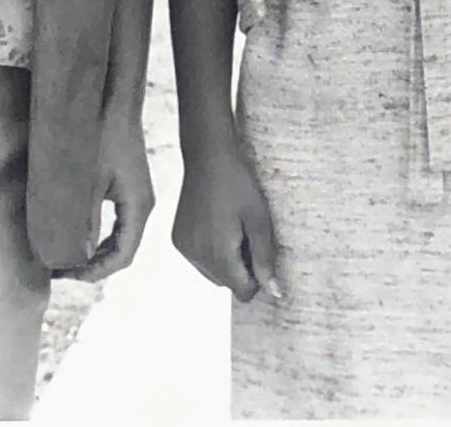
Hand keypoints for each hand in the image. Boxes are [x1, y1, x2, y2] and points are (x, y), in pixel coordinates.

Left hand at [69, 116, 154, 282]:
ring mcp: (136, 195)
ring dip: (95, 252)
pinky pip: (116, 223)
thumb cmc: (100, 135)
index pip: (122, 257)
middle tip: (59, 269)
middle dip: (93, 266)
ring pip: (119, 238)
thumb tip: (75, 256)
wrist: (113, 100)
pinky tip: (76, 234)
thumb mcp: (87, 182)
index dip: (95, 273)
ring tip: (65, 256)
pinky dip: (98, 235)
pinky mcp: (127, 186)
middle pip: (122, 251)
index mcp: (138, 207)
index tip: (66, 275)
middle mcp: (142, 205)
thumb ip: (83, 220)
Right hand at [171, 131, 282, 304]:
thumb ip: (265, 260)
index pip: (243, 291)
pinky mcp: (178, 239)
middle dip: (240, 268)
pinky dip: (210, 251)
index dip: (257, 277)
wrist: (207, 157)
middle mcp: (197, 256)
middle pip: (227, 283)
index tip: (259, 250)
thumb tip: (273, 293)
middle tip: (246, 235)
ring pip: (212, 273)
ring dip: (225, 260)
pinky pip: (199, 259)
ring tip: (231, 228)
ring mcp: (184, 248)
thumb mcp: (259, 221)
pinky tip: (216, 224)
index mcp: (219, 255)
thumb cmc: (239, 185)